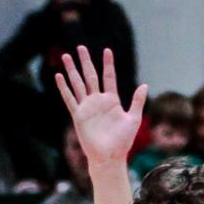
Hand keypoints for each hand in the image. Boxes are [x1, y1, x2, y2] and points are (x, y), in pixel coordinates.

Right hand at [54, 46, 147, 166]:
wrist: (109, 157)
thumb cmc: (123, 141)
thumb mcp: (133, 119)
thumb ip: (137, 102)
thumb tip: (144, 85)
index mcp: (112, 100)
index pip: (108, 77)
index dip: (107, 64)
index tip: (107, 50)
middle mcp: (98, 101)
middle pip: (90, 76)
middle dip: (85, 61)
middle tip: (80, 47)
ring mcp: (87, 107)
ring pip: (78, 84)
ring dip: (72, 70)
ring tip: (66, 56)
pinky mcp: (78, 115)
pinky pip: (70, 98)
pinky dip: (64, 88)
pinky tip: (59, 76)